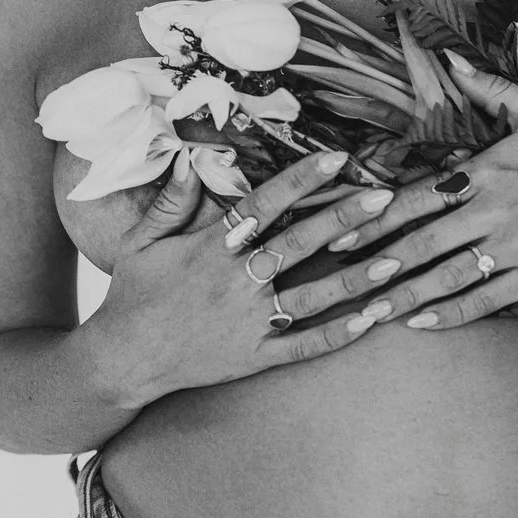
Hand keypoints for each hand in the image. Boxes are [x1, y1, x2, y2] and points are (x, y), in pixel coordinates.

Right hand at [86, 148, 422, 404]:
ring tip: (395, 258)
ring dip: (354, 278)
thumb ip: (171, 201)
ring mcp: (248, 323)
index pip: (265, 204)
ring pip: (312, 297)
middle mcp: (235, 283)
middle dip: (344, 219)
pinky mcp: (254, 357)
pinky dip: (338, 335)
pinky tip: (371, 321)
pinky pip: (303, 346)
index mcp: (211, 249)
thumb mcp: (141, 241)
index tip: (336, 157)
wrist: (123, 360)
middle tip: (385, 196)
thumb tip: (189, 158)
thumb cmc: (133, 294)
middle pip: (299, 244)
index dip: (302, 179)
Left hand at [314, 53, 517, 334]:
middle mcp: (495, 210)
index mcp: (487, 170)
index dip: (377, 217)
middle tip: (343, 282)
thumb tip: (452, 61)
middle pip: (424, 241)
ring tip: (373, 311)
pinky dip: (453, 312)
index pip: (419, 197)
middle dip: (380, 263)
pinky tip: (424, 322)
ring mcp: (515, 246)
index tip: (343, 231)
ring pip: (450, 275)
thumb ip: (489, 90)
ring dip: (407, 295)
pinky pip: (487, 298)